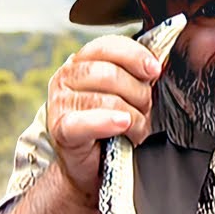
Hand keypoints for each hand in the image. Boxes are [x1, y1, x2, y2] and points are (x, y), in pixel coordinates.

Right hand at [46, 35, 161, 206]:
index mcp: (81, 62)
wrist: (92, 167)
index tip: (154, 71)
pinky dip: (107, 122)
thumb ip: (135, 75)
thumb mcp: (127, 95)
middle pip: (108, 72)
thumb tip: (154, 64)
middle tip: (145, 108)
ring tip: (136, 129)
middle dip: (136, 91)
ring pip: (104, 99)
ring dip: (131, 116)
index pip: (107, 45)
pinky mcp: (60, 128)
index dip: (134, 55)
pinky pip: (85, 122)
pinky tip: (123, 124)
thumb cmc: (112, 127)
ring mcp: (60, 102)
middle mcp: (66, 77)